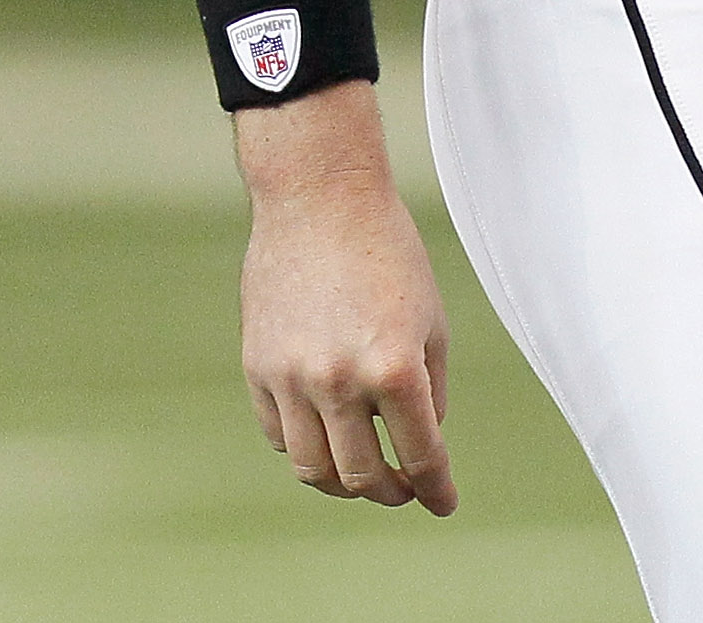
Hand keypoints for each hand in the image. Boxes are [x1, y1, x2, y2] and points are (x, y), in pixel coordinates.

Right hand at [235, 83, 457, 512]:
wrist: (320, 199)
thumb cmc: (388, 252)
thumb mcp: (430, 318)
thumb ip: (429, 386)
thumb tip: (421, 442)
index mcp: (394, 366)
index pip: (420, 454)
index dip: (436, 488)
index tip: (445, 503)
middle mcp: (340, 381)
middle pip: (364, 477)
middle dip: (392, 492)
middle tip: (405, 489)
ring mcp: (292, 379)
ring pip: (314, 470)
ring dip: (343, 483)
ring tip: (364, 474)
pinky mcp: (257, 369)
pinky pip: (279, 435)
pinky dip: (305, 445)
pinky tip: (325, 432)